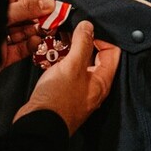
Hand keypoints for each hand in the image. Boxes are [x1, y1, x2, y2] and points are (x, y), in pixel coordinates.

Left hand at [0, 0, 55, 73]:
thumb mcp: (2, 14)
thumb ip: (25, 9)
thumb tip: (46, 3)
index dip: (35, 1)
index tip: (51, 4)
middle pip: (22, 16)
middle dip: (38, 18)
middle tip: (54, 19)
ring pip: (22, 33)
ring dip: (36, 31)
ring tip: (47, 30)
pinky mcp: (1, 56)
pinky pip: (19, 49)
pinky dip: (29, 46)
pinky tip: (36, 42)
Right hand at [13, 20, 120, 134]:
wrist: (38, 124)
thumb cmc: (58, 99)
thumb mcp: (72, 66)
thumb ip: (82, 44)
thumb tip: (88, 26)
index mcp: (102, 81)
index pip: (112, 52)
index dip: (101, 37)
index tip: (86, 30)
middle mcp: (93, 87)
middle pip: (95, 58)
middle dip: (84, 42)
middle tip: (71, 32)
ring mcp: (78, 91)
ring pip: (79, 65)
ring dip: (70, 51)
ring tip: (59, 41)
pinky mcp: (64, 93)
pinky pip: (67, 72)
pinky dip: (61, 62)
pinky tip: (51, 56)